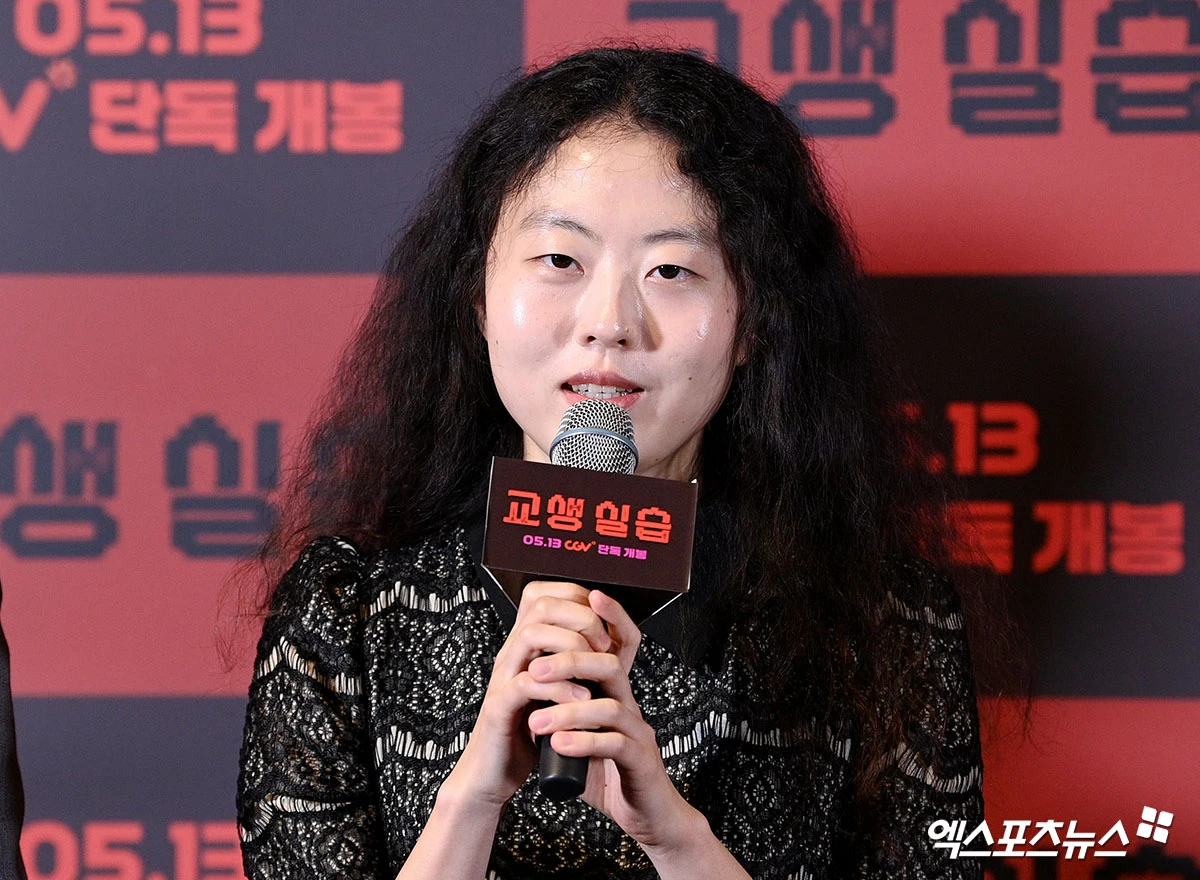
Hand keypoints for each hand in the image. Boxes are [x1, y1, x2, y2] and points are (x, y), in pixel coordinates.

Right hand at [442, 580, 612, 809]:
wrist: (494, 773)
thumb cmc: (529, 732)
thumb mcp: (557, 691)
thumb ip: (574, 665)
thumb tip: (610, 639)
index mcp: (525, 646)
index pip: (546, 594)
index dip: (579, 599)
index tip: (603, 626)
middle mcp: (511, 654)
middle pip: (540, 606)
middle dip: (581, 619)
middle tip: (602, 646)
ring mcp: (503, 678)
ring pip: (531, 635)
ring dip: (570, 648)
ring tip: (593, 671)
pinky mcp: (499, 709)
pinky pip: (526, 684)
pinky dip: (559, 688)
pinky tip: (579, 699)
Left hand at [525, 589, 698, 848]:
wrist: (646, 816)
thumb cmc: (608, 773)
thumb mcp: (581, 732)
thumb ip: (562, 707)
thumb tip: (527, 683)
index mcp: (615, 694)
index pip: (620, 645)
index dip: (611, 618)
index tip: (587, 598)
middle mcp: (630, 706)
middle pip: (609, 668)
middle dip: (571, 662)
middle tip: (535, 671)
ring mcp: (638, 733)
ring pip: (609, 707)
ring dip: (568, 710)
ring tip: (536, 722)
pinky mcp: (640, 762)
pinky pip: (614, 744)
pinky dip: (584, 741)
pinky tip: (558, 745)